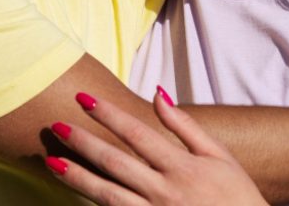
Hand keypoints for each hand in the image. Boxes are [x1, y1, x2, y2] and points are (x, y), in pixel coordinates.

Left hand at [46, 89, 266, 205]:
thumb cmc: (237, 196)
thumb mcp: (220, 156)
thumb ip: (186, 126)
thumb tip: (159, 94)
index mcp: (183, 166)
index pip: (137, 133)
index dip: (108, 115)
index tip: (85, 99)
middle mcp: (165, 190)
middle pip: (114, 162)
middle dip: (82, 142)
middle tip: (56, 126)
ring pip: (106, 194)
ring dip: (77, 177)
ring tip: (51, 162)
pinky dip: (93, 205)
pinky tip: (75, 194)